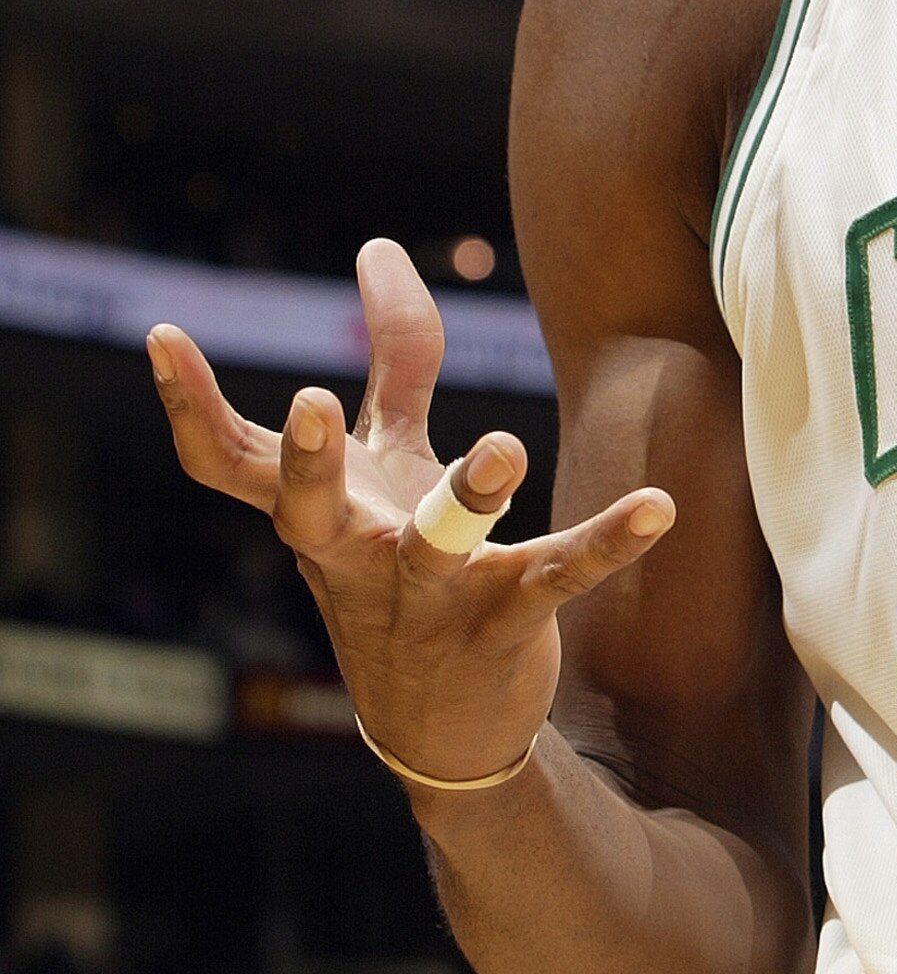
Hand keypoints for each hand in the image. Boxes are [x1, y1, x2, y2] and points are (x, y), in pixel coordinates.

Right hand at [148, 237, 673, 785]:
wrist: (443, 728)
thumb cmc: (400, 565)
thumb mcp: (388, 461)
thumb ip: (395, 357)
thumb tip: (377, 246)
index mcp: (318, 514)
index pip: (230, 463)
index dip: (190, 403)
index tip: (161, 333)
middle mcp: (358, 554)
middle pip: (308, 509)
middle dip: (309, 458)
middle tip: (313, 401)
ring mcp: (428, 594)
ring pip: (437, 545)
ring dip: (469, 493)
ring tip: (505, 446)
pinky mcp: (505, 619)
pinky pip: (557, 575)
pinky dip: (609, 541)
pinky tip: (659, 507)